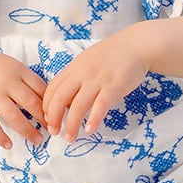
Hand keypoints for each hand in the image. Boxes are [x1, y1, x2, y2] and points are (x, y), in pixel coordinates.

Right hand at [0, 46, 47, 149]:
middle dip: (44, 119)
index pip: (41, 88)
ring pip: (14, 116)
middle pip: (31, 103)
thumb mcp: (12, 66)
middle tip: (53, 130)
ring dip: (28, 130)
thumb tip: (49, 99)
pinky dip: (0, 136)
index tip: (59, 115)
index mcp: (18, 70)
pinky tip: (9, 145)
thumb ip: (27, 80)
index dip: (52, 103)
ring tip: (38, 140)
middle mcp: (7, 82)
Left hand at [42, 27, 152, 141]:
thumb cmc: (112, 55)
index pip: (53, 89)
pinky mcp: (114, 86)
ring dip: (72, 124)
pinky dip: (94, 119)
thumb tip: (67, 100)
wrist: (136, 45)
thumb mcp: (87, 61)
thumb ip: (76, 77)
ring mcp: (98, 80)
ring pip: (78, 106)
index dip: (47, 106)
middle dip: (54, 118)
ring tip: (71, 137)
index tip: (47, 119)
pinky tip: (91, 129)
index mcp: (74, 68)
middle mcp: (82, 74)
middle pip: (60, 98)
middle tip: (54, 132)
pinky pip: (100, 105)